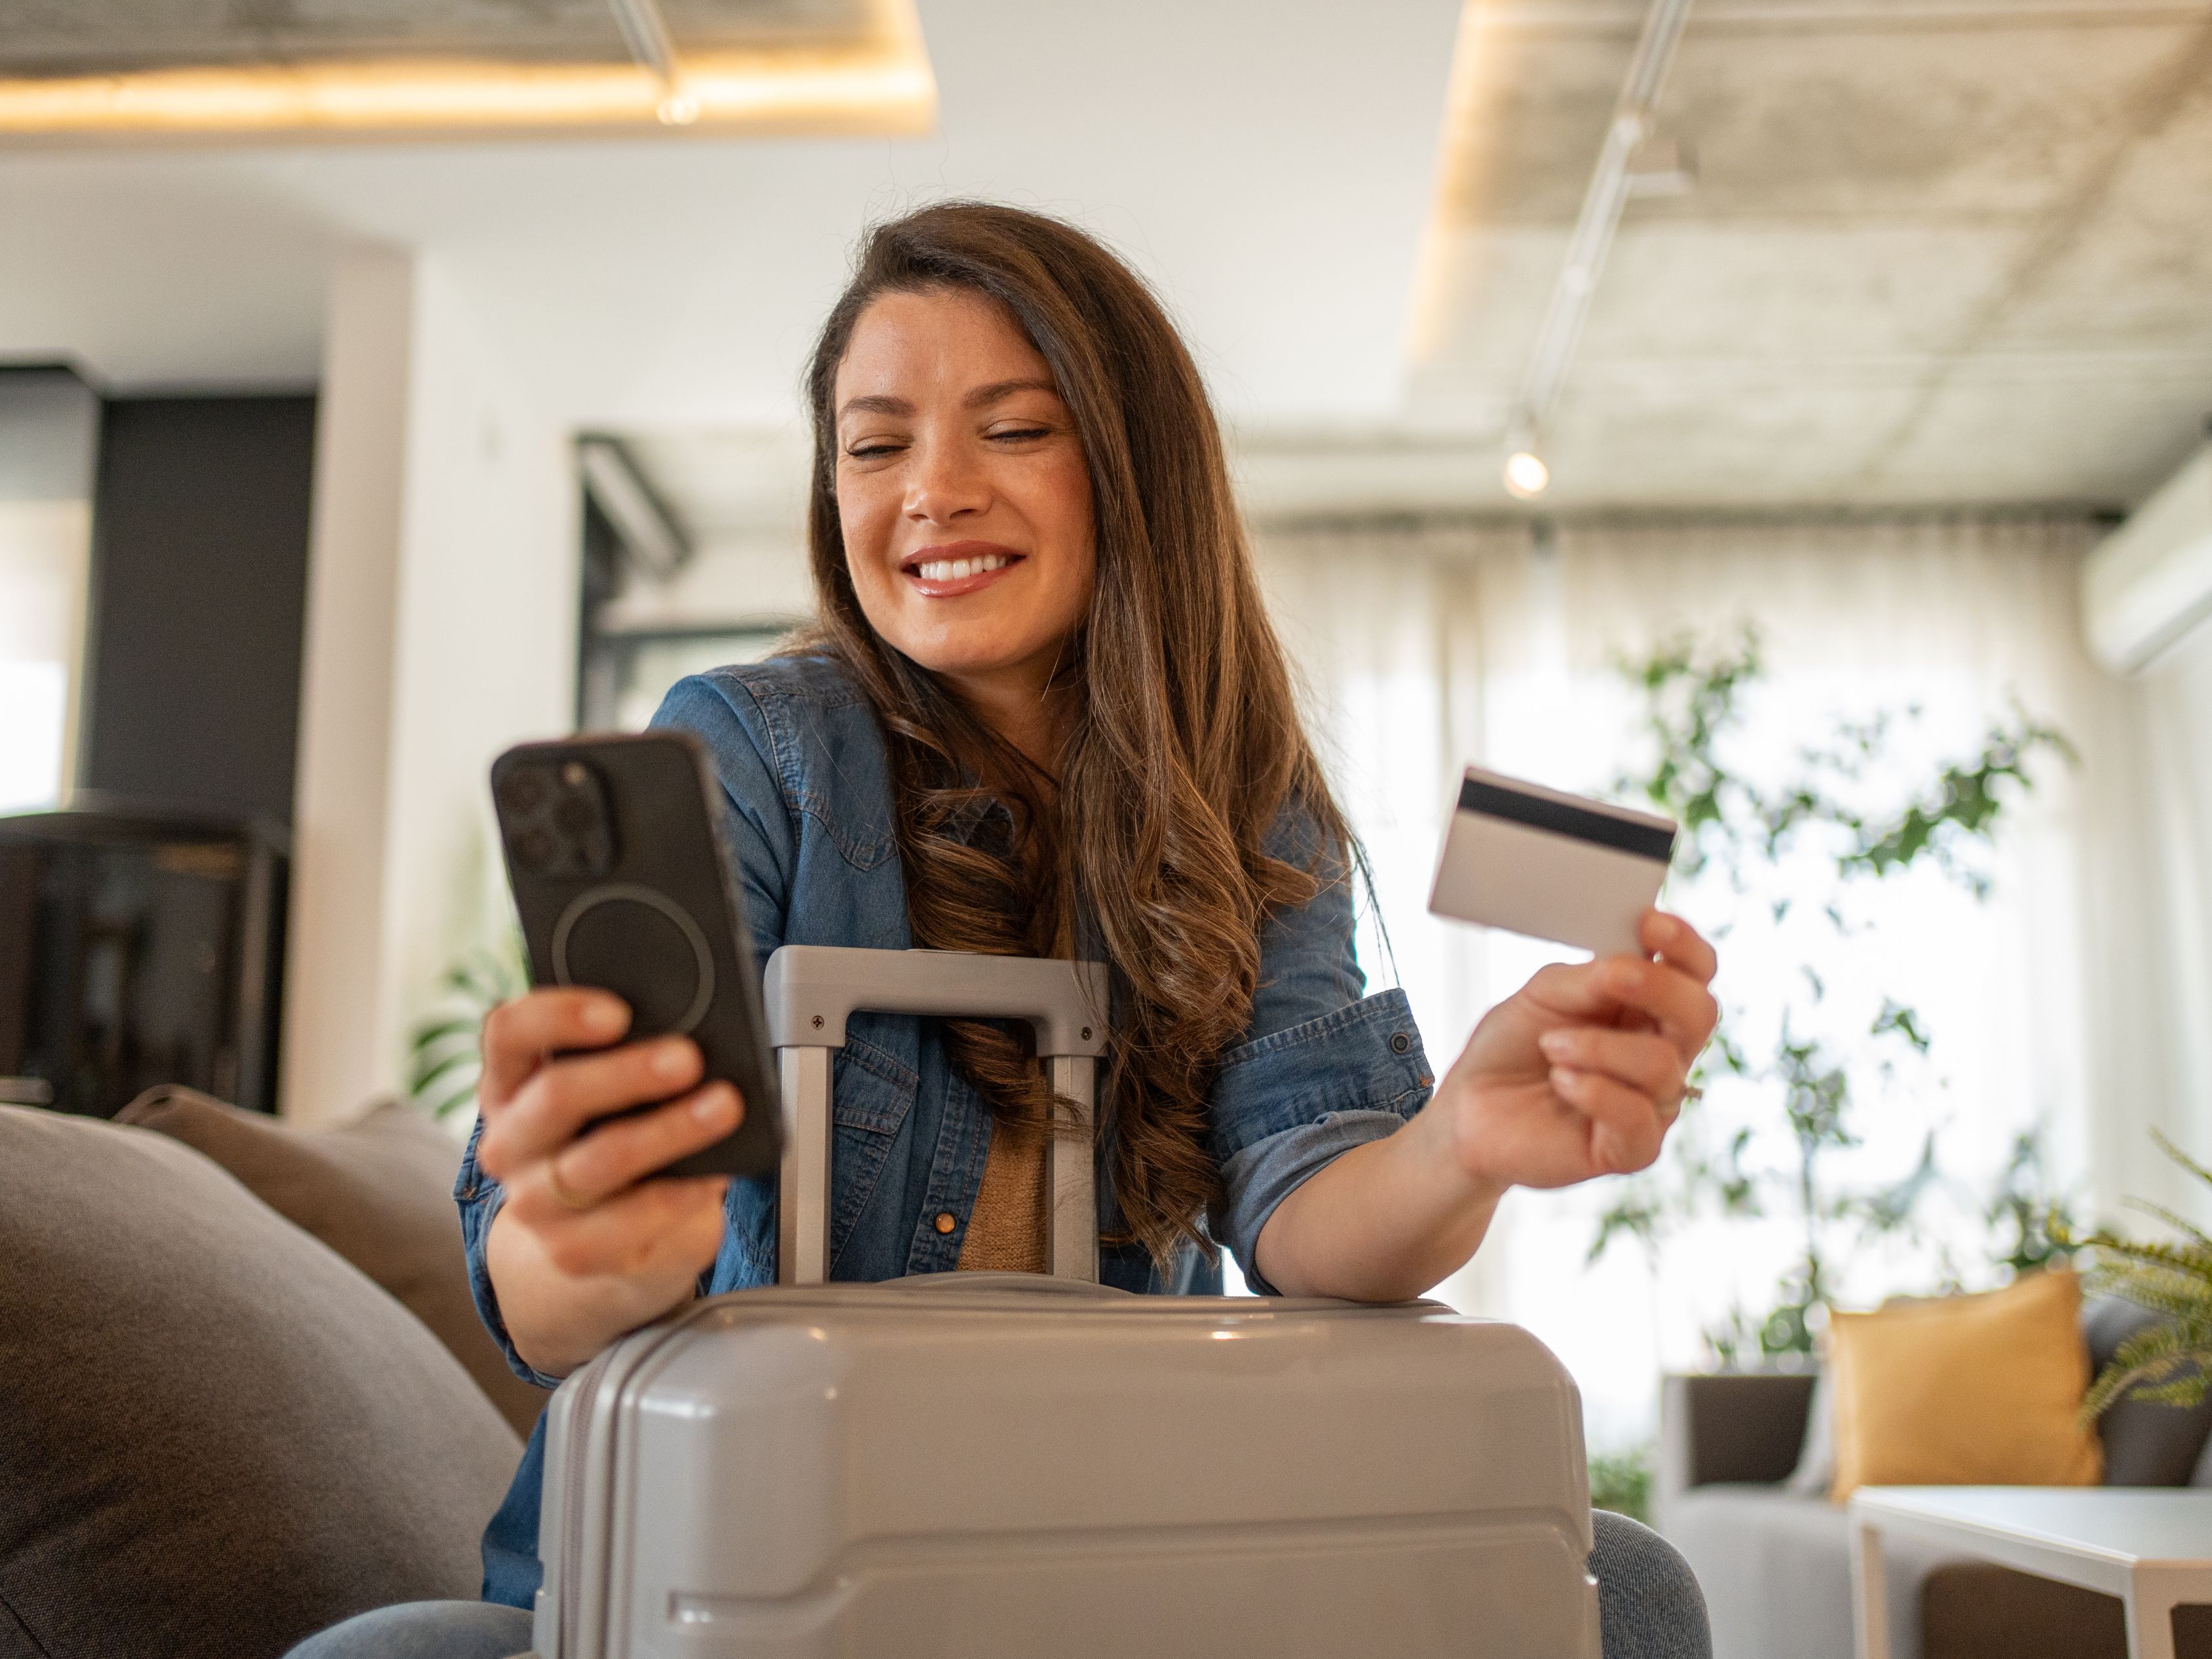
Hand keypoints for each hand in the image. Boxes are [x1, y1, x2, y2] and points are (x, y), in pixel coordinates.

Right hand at [475, 988, 740, 1374]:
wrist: (609, 1239)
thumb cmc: (616, 1137)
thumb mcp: (612, 1092)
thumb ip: (631, 1056)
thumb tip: (691, 1033)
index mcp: (511, 1083)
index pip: (509, 1034)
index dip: (557, 1016)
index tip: (617, 1012)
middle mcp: (510, 1142)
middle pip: (556, 1096)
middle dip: (629, 1072)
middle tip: (688, 1058)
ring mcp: (536, 1202)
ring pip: (599, 1161)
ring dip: (669, 1130)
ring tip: (722, 1107)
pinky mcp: (573, 1250)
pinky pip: (631, 1220)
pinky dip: (681, 1193)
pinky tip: (713, 1174)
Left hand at [1431, 911, 1717, 1195]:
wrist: (1469, 1109)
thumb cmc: (1513, 1047)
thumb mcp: (1544, 995)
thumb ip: (1591, 979)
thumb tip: (1633, 963)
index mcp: (1647, 1008)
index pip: (1694, 973)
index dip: (1684, 946)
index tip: (1651, 923)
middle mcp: (1661, 1053)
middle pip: (1699, 1015)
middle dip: (1659, 988)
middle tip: (1612, 978)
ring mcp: (1652, 1104)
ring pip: (1662, 1064)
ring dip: (1599, 1047)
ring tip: (1551, 1045)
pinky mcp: (1631, 1148)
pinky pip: (1636, 1114)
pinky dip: (1593, 1089)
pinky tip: (1560, 1080)